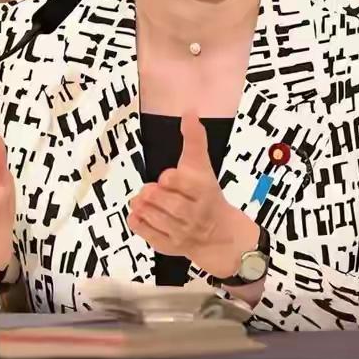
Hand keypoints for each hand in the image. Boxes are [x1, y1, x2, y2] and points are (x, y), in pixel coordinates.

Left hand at [127, 112, 259, 278]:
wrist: (220, 234)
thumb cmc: (206, 194)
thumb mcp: (202, 166)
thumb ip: (195, 140)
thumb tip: (189, 111)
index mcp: (203, 190)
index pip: (186, 184)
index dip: (172, 180)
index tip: (164, 176)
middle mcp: (195, 213)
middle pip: (170, 204)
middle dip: (154, 195)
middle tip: (147, 190)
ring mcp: (183, 233)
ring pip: (158, 220)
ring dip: (144, 209)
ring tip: (140, 200)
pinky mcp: (171, 247)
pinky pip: (151, 237)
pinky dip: (140, 225)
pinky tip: (138, 215)